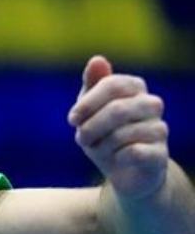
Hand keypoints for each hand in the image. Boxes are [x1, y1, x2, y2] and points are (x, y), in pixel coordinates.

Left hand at [68, 55, 168, 199]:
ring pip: (122, 134)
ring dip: (101, 146)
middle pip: (117, 109)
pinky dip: (116, 158)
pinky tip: (118, 159)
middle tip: (81, 139)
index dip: (88, 103)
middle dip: (91, 127)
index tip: (72, 119)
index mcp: (135, 88)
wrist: (125, 173)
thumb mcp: (89, 111)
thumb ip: (92, 85)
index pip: (112, 84)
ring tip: (101, 150)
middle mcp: (152, 104)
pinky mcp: (160, 154)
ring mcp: (159, 129)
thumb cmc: (104, 135)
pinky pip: (133, 152)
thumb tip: (97, 60)